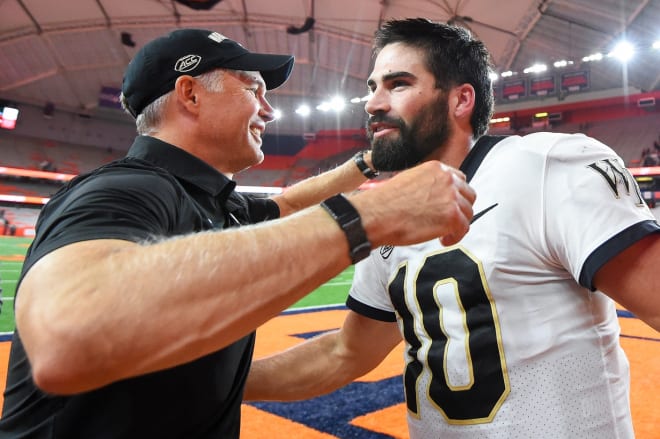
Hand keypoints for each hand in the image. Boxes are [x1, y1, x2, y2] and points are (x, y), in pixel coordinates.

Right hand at [350, 161, 474, 246]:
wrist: (376, 215)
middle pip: (468, 196)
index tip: (450, 206)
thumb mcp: (409, 181)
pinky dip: (455, 237)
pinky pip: (463, 228)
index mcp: (436, 168)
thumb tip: (435, 198)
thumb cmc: (385, 203)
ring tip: (443, 233)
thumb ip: (428, 185)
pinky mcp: (452, 216)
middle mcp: (447, 179)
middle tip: (449, 221)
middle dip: (460, 210)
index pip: (459, 179)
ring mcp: (451, 197)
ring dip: (457, 225)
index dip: (455, 195)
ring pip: (467, 213)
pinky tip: (443, 240)